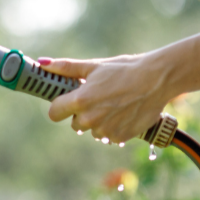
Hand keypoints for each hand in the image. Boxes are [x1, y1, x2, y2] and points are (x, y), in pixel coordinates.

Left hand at [42, 52, 174, 143]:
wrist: (157, 79)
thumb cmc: (124, 69)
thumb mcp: (93, 66)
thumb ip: (65, 67)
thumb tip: (42, 62)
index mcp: (80, 101)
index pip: (54, 113)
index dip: (60, 106)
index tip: (69, 101)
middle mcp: (90, 119)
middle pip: (74, 123)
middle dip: (82, 113)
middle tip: (99, 99)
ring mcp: (105, 130)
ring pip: (92, 131)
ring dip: (99, 121)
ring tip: (115, 104)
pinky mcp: (120, 137)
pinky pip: (109, 136)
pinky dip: (114, 127)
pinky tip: (125, 113)